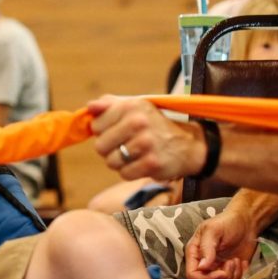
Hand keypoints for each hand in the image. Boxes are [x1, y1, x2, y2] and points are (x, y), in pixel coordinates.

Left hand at [89, 95, 204, 180]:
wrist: (188, 144)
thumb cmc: (152, 124)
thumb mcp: (133, 107)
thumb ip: (108, 104)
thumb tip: (89, 107)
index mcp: (130, 106)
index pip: (95, 126)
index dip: (102, 132)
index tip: (114, 131)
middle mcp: (138, 122)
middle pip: (101, 146)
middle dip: (108, 149)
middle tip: (122, 146)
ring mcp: (146, 143)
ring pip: (111, 162)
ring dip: (119, 162)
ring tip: (131, 155)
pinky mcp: (153, 163)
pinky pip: (125, 174)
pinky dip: (129, 172)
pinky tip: (140, 164)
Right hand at [184, 209, 255, 278]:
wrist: (245, 223)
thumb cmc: (226, 222)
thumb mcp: (213, 230)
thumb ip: (206, 248)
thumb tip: (202, 267)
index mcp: (194, 253)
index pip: (193, 276)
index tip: (223, 273)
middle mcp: (204, 265)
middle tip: (232, 262)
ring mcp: (217, 270)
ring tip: (237, 261)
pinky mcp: (230, 273)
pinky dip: (240, 277)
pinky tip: (241, 263)